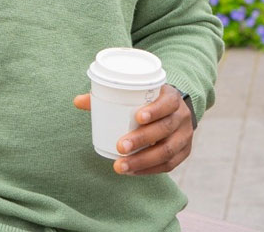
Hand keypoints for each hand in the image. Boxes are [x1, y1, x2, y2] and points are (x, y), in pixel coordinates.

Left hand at [73, 84, 193, 174]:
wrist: (176, 109)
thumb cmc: (150, 99)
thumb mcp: (138, 92)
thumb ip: (109, 96)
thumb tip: (77, 101)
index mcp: (172, 97)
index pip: (167, 103)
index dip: (155, 110)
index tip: (137, 117)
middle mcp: (182, 117)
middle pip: (165, 129)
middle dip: (142, 139)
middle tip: (120, 146)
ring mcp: (185, 136)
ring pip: (167, 151)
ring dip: (143, 160)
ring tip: (120, 166)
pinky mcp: (184, 153)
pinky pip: (168, 165)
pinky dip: (149, 170)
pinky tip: (132, 171)